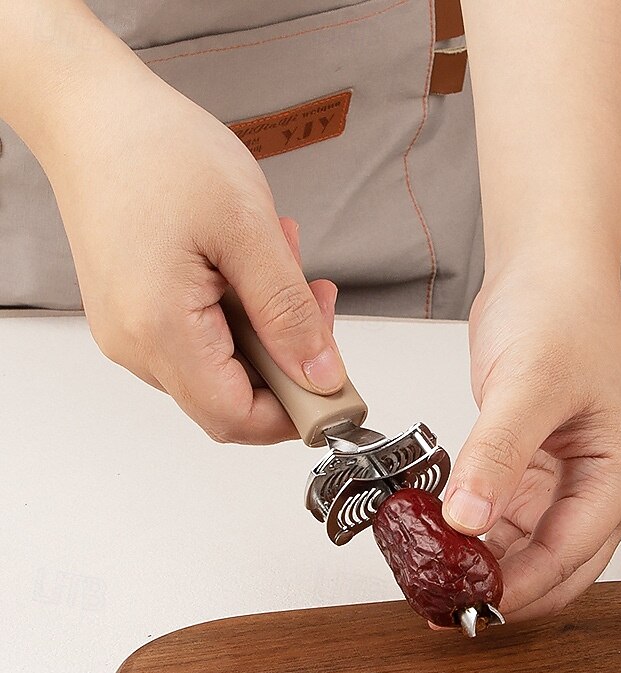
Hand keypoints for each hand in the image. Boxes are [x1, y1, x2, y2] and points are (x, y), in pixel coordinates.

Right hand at [39, 45, 343, 443]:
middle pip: (233, 397)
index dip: (295, 413)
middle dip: (288, 357)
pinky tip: (249, 265)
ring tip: (277, 260)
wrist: (94, 116)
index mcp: (160, 329)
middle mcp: (136, 344)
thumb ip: (288, 312)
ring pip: (223, 366)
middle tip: (311, 297)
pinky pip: (202, 339)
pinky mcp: (136, 315)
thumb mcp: (248, 229)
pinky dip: (240, 312)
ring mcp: (132, 332)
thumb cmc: (158, 153)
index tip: (335, 383)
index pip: (237, 417)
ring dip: (267, 326)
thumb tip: (320, 376)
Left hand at [442, 265, 620, 619]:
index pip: (570, 555)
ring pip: (521, 543)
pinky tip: (438, 533)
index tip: (467, 604)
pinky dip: (472, 527)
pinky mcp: (526, 462)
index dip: (520, 587)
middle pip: (551, 563)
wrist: (546, 270)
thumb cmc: (563, 314)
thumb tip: (470, 522)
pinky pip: (500, 512)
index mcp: (617, 477)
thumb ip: (499, 455)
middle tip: (445, 604)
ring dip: (482, 561)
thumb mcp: (529, 385)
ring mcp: (559, 476)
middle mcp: (592, 486)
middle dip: (502, 588)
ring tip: (432, 573)